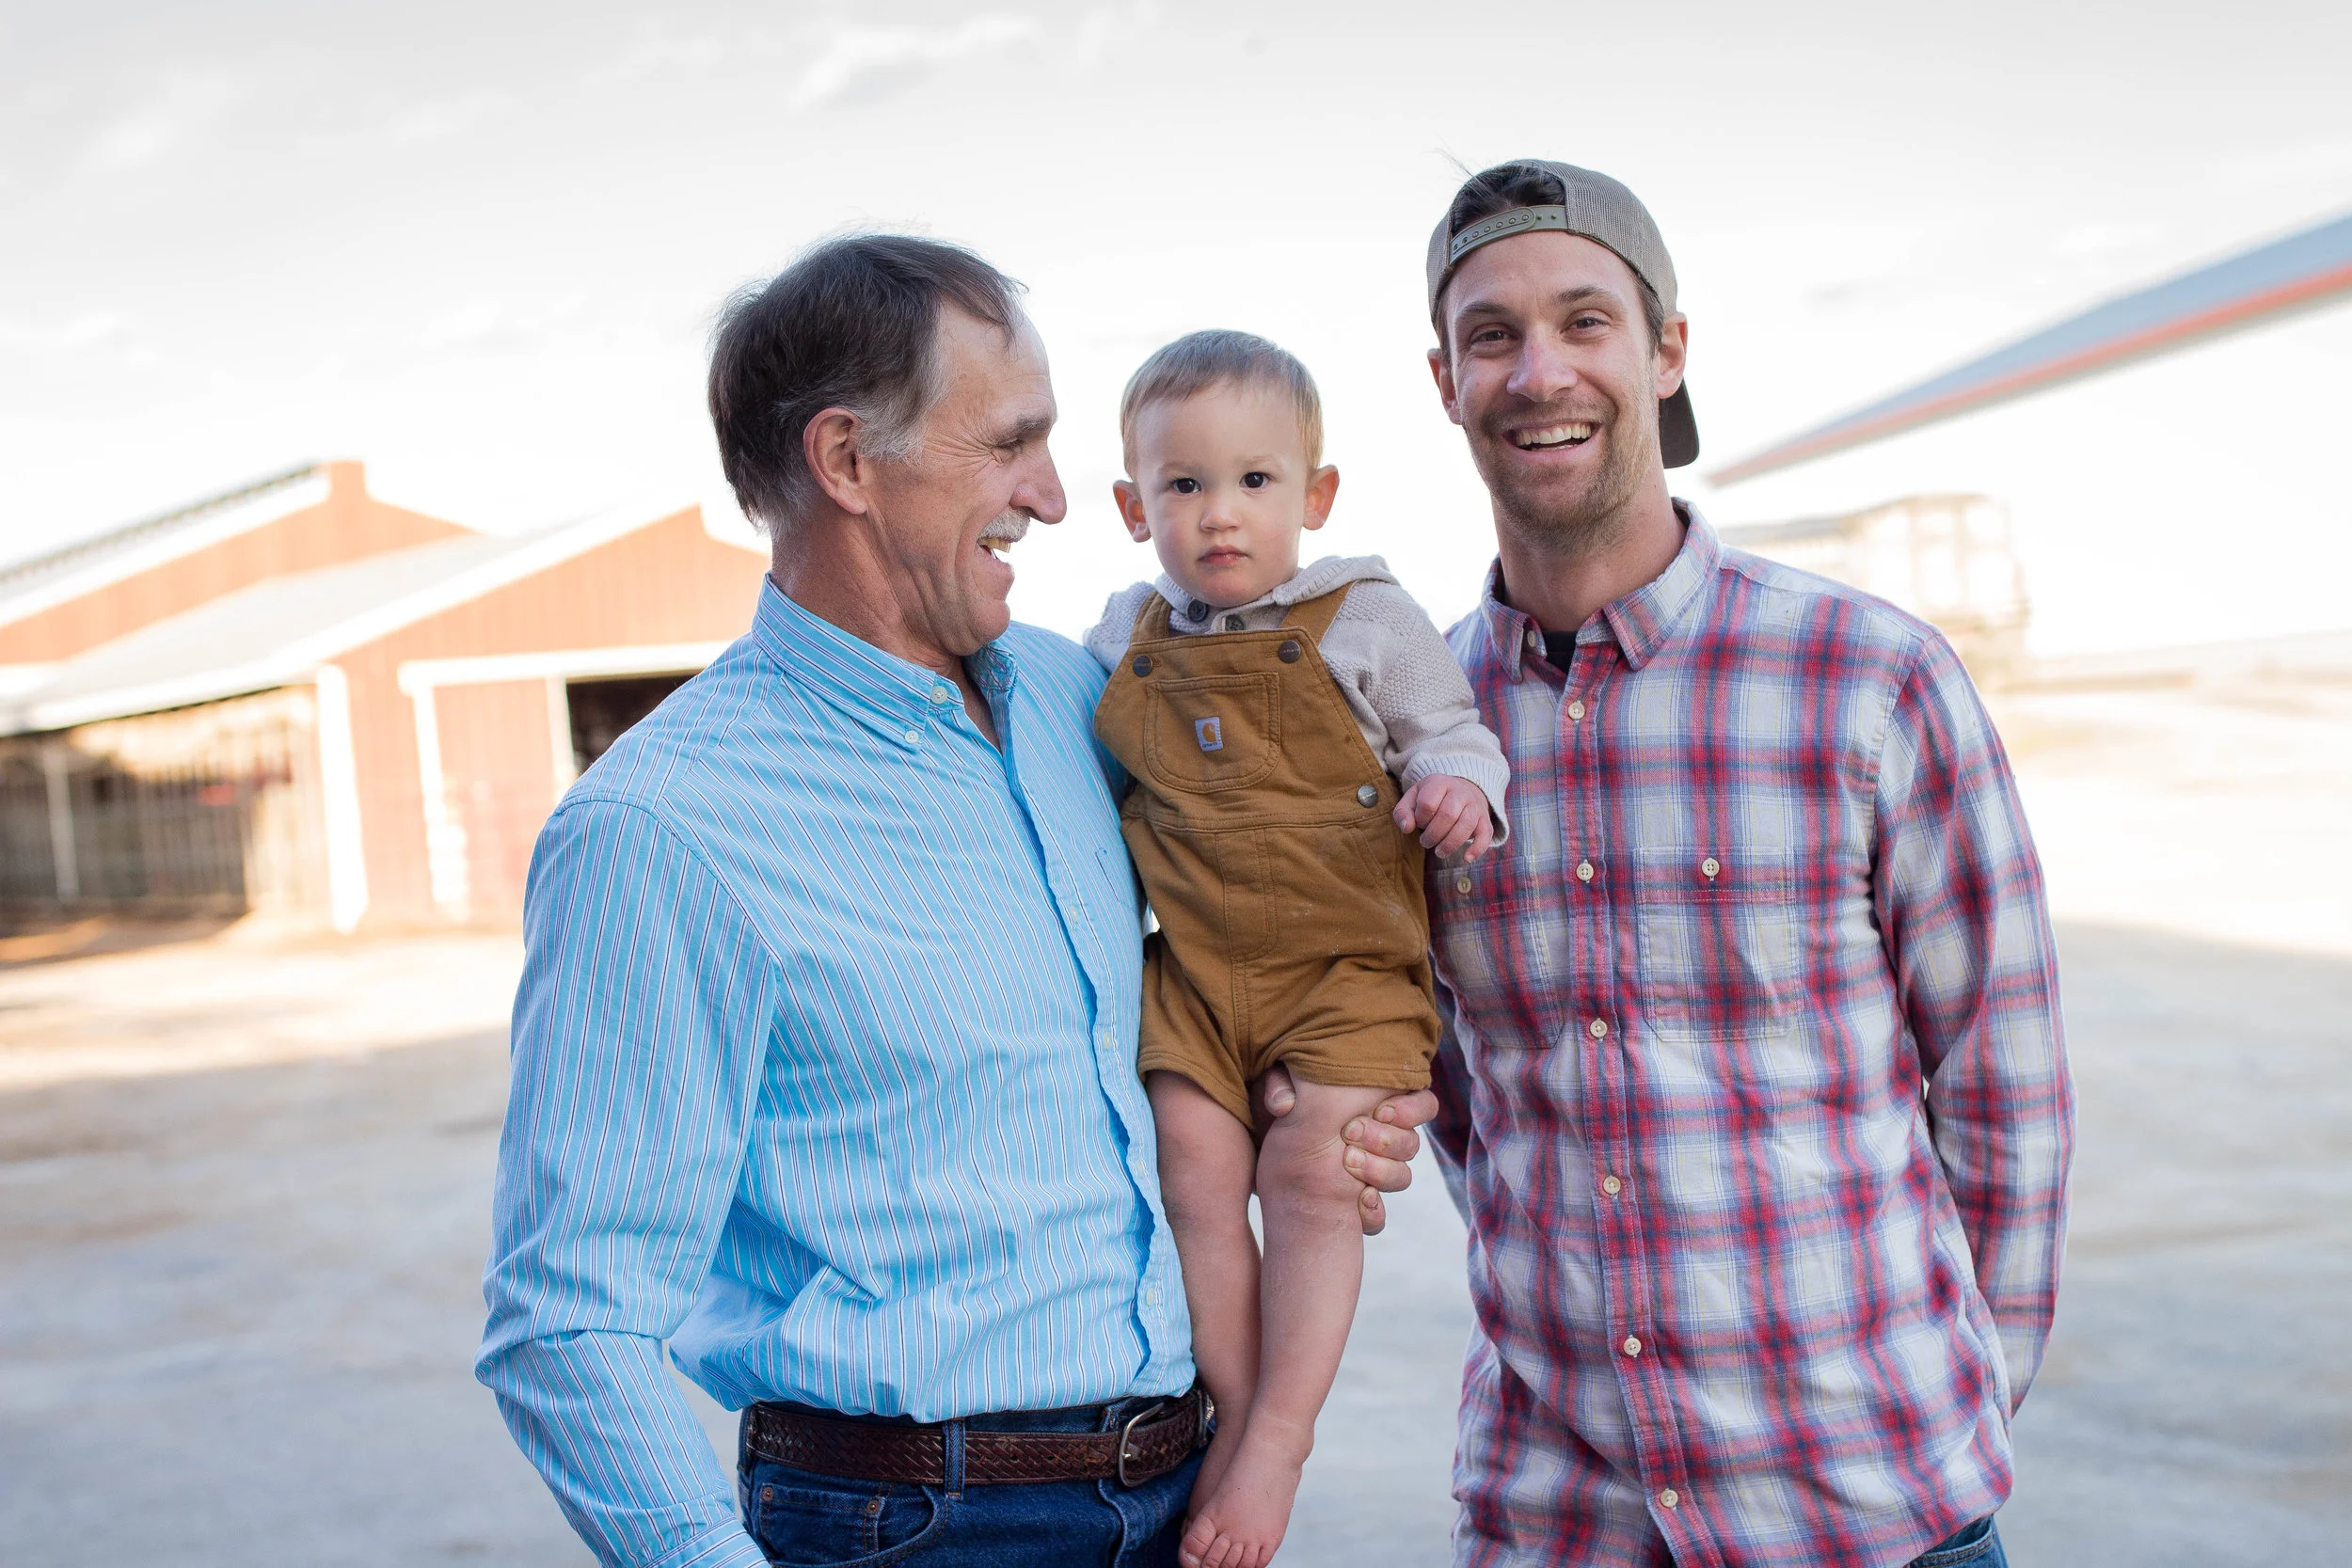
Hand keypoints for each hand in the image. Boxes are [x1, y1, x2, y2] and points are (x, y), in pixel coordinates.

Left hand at [1255, 1064, 1435, 1235]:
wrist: (1269, 1156)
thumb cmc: (1286, 1111)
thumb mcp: (1280, 1091)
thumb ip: (1281, 1085)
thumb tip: (1283, 1103)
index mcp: (1379, 1106)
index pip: (1423, 1105)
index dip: (1413, 1108)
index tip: (1382, 1109)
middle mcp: (1385, 1141)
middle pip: (1412, 1143)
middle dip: (1386, 1139)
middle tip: (1350, 1132)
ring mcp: (1375, 1174)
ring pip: (1401, 1178)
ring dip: (1380, 1172)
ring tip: (1348, 1162)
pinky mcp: (1357, 1204)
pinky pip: (1377, 1217)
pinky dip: (1370, 1213)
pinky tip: (1357, 1202)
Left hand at [1392, 774, 1495, 862]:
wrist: (1461, 790)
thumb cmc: (1432, 798)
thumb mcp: (1413, 798)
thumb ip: (1403, 812)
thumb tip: (1406, 828)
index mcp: (1439, 783)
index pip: (1428, 803)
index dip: (1420, 819)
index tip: (1419, 823)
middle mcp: (1460, 792)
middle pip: (1448, 815)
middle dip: (1433, 834)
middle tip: (1426, 842)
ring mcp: (1475, 806)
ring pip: (1466, 825)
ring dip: (1450, 844)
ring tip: (1439, 852)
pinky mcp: (1485, 820)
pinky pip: (1485, 834)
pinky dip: (1477, 848)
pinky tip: (1467, 858)